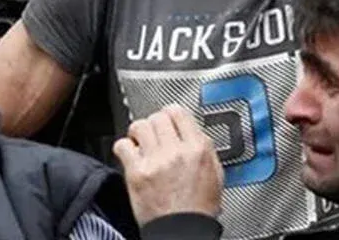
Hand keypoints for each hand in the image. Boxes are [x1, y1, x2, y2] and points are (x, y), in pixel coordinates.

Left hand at [113, 105, 223, 225]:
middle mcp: (177, 151)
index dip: (171, 113)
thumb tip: (192, 132)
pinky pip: (123, 145)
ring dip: (139, 132)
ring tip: (141, 140)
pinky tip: (130, 153)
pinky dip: (124, 147)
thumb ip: (204, 149)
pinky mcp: (137, 173)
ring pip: (140, 126)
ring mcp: (155, 161)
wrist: (182, 232)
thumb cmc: (198, 210)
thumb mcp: (215, 174)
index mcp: (198, 149)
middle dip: (155, 123)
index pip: (179, 112)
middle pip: (158, 117)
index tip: (168, 118)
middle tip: (154, 132)